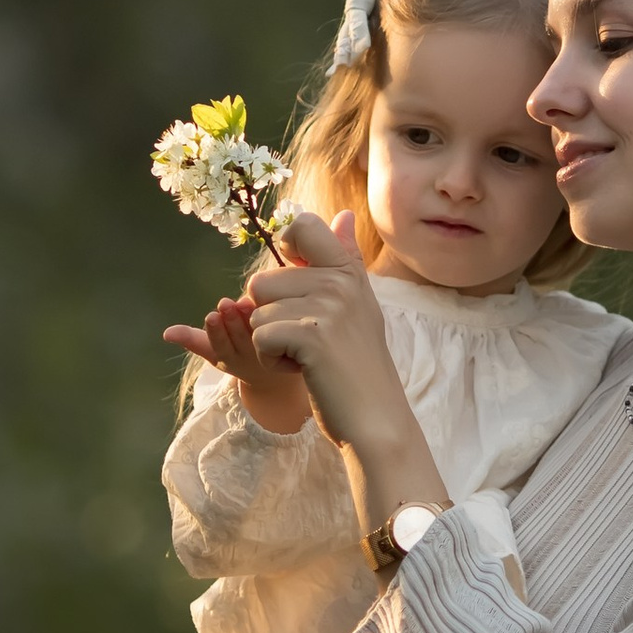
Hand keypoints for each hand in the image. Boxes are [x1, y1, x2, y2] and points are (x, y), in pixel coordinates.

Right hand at [162, 290, 312, 433]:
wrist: (275, 374)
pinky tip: (269, 302)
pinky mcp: (288, 343)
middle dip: (232, 321)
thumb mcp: (215, 350)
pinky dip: (274, 318)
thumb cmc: (239, 353)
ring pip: (259, 335)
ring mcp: (269, 351)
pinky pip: (280, 331)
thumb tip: (166, 334)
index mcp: (228, 359)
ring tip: (245, 302)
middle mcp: (248, 358)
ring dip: (251, 319)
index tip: (211, 316)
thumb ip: (193, 340)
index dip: (216, 333)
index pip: (219, 348)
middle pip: (238, 339)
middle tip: (227, 303)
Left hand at [245, 214, 446, 520]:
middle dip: (271, 318)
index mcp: (348, 270)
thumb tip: (344, 214)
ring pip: (257, 313)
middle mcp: (340, 281)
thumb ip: (345, 259)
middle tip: (308, 342)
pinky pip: (260, 336)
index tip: (295, 285)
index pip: (302, 226)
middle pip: (261, 282)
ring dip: (271, 343)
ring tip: (307, 357)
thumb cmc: (357, 366)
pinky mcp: (311, 334)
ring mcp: (328, 306)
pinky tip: (303, 370)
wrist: (375, 418)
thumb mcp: (356, 307)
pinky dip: (272, 361)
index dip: (284, 251)